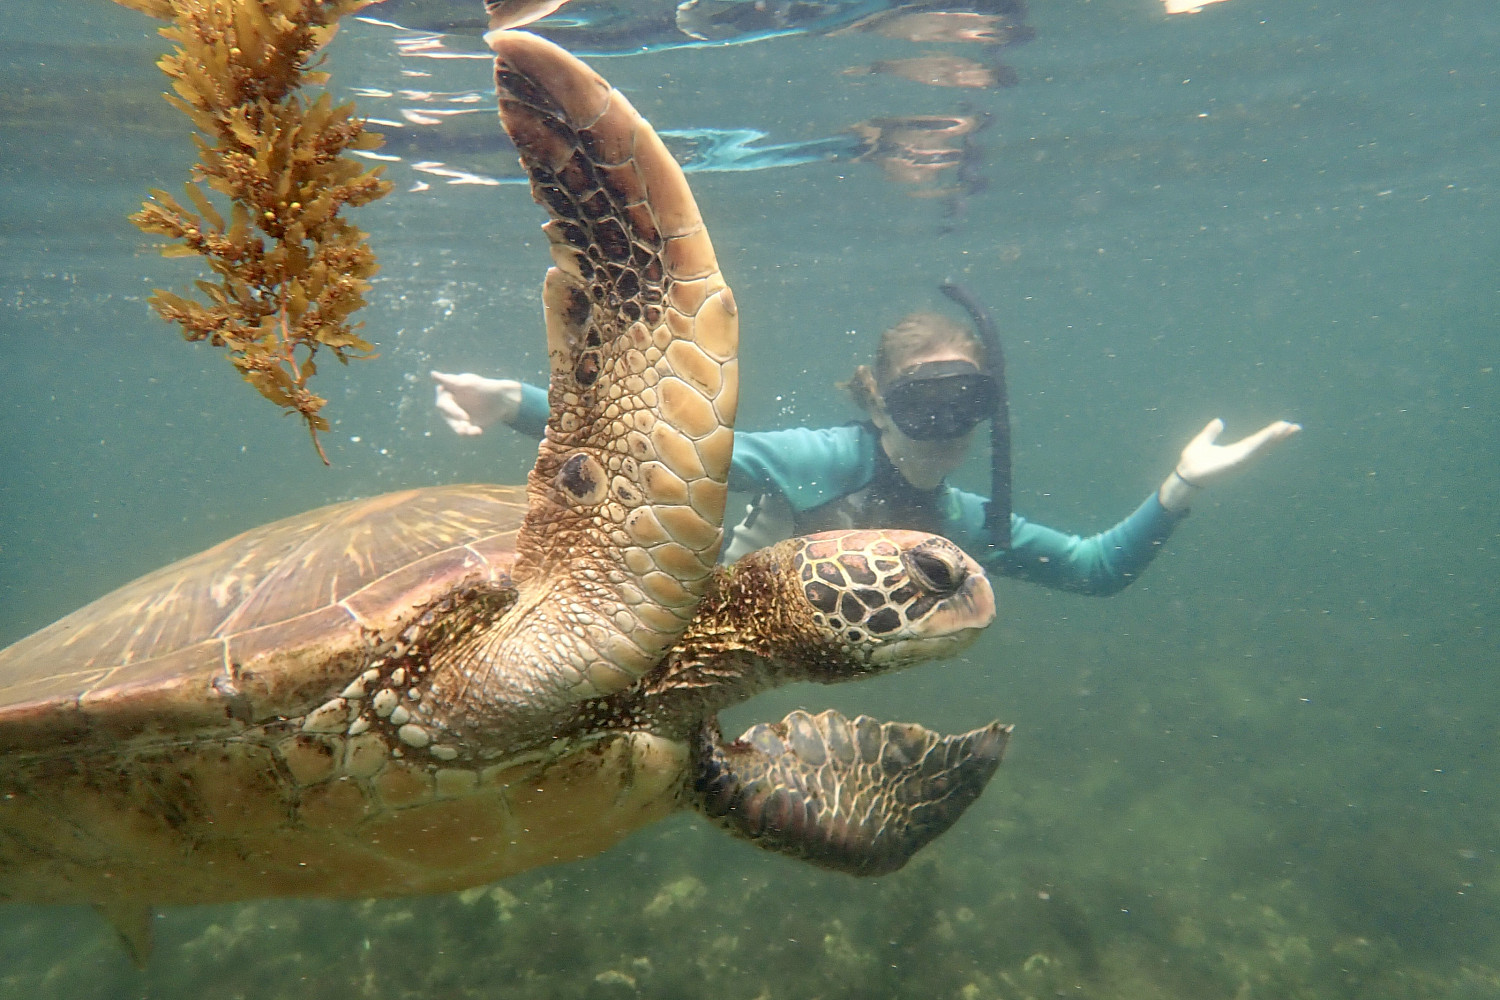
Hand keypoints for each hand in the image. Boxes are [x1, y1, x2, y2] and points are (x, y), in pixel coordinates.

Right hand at [431, 371, 522, 436]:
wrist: (501, 400)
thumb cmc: (484, 387)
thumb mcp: (469, 383)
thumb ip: (451, 380)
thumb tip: (432, 374)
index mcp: (448, 394)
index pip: (443, 404)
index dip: (452, 411)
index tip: (463, 416)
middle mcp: (451, 406)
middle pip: (448, 418)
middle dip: (457, 422)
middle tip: (467, 423)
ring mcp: (458, 417)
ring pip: (456, 427)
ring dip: (463, 430)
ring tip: (474, 431)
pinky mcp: (467, 425)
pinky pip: (466, 433)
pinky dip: (472, 433)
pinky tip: (479, 431)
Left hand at [1158, 418, 1300, 510]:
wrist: (1185, 474)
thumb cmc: (1193, 461)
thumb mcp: (1204, 441)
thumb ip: (1212, 432)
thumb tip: (1219, 421)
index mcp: (1236, 451)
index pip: (1258, 441)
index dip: (1271, 434)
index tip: (1285, 425)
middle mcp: (1242, 457)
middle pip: (1265, 445)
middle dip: (1281, 437)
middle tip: (1297, 428)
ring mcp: (1240, 461)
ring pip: (1262, 447)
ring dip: (1275, 438)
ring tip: (1289, 428)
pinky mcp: (1236, 463)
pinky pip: (1252, 451)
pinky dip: (1263, 443)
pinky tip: (1273, 435)